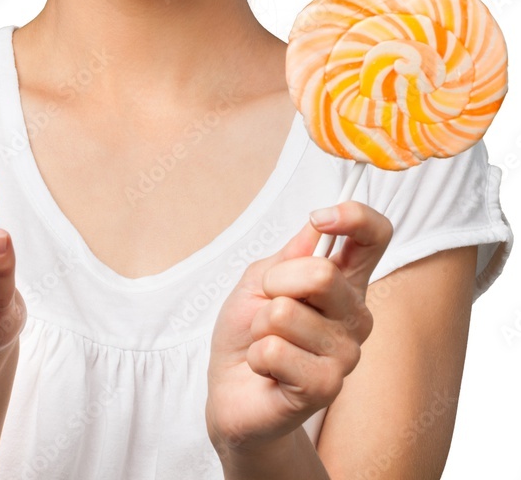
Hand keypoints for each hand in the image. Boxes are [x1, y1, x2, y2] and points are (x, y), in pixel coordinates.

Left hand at [205, 202, 391, 453]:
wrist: (232, 390)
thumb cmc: (248, 330)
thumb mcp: (260, 278)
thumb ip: (292, 254)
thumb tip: (318, 224)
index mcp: (344, 281)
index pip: (375, 236)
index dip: (355, 217)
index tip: (321, 218)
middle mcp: (355, 315)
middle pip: (322, 274)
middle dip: (274, 284)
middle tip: (266, 305)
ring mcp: (345, 354)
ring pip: (287, 314)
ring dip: (260, 326)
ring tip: (266, 342)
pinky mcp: (326, 387)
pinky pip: (274, 350)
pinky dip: (256, 355)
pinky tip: (266, 369)